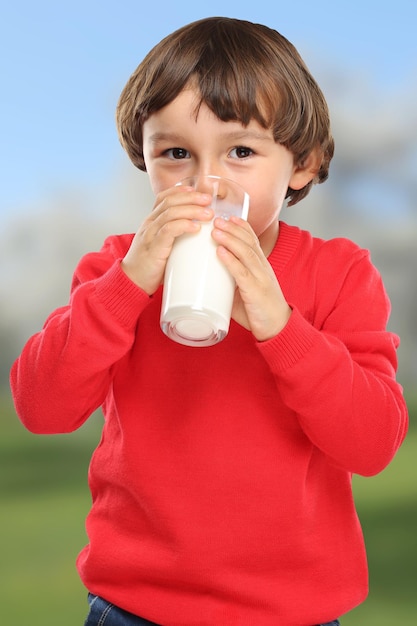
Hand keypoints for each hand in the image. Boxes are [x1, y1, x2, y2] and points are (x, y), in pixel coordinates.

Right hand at [121, 186, 213, 294]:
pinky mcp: (154, 247)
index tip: (196, 190)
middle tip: (208, 200)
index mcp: (151, 222)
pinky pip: (169, 230)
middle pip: (170, 202)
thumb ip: (174, 237)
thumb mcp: (161, 245)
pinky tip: (196, 227)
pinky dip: (184, 225)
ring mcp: (150, 234)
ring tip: (208, 214)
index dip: (179, 191)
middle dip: (191, 198)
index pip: (163, 198)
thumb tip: (197, 233)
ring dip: (192, 210)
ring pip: (171, 213)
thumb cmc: (150, 266)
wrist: (133, 281)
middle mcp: (149, 224)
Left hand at [212, 217, 290, 340]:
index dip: (241, 227)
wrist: (277, 329)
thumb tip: (208, 281)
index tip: (229, 216)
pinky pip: (242, 273)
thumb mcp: (244, 292)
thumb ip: (230, 284)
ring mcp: (260, 279)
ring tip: (215, 230)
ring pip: (245, 253)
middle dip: (232, 228)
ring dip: (229, 239)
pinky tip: (220, 252)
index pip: (253, 241)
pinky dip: (230, 261)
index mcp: (261, 267)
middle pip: (248, 242)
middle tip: (216, 218)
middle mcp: (263, 268)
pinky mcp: (256, 291)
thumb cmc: (259, 312)